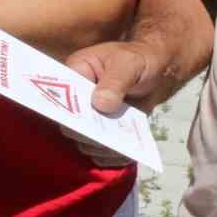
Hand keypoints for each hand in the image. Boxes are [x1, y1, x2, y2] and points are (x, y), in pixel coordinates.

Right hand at [61, 40, 169, 166]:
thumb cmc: (139, 60)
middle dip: (87, 134)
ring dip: (100, 149)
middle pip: (70, 123)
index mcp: (76, 73)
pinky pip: (100, 150)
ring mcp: (90, 116)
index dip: (67, 109)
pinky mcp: (104, 129)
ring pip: (84, 141)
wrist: (156, 71)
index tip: (83, 122)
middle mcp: (77, 97)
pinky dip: (111, 157)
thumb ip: (115, 81)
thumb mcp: (129, 64)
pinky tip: (124, 155)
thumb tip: (101, 104)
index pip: (60, 94)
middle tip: (106, 139)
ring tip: (119, 148)